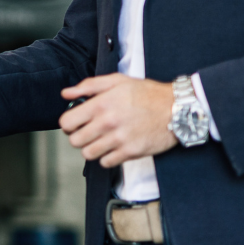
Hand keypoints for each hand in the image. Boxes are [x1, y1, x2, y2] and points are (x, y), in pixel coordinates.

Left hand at [59, 74, 176, 167]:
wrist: (177, 108)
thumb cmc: (148, 94)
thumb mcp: (118, 81)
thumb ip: (89, 86)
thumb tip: (66, 93)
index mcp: (101, 104)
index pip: (67, 122)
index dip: (68, 123)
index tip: (75, 123)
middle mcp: (108, 123)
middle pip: (75, 141)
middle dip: (78, 136)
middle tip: (87, 132)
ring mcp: (119, 139)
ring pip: (88, 153)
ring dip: (91, 148)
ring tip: (100, 140)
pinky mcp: (131, 152)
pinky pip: (106, 163)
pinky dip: (106, 157)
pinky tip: (113, 147)